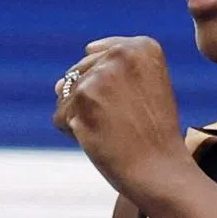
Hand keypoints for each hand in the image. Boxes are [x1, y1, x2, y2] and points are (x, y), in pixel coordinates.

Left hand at [53, 36, 194, 204]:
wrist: (159, 171)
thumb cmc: (153, 136)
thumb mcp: (144, 90)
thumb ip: (105, 74)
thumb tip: (56, 85)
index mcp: (142, 46)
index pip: (98, 55)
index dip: (111, 88)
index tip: (135, 105)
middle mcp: (121, 53)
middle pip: (81, 74)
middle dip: (94, 101)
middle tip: (125, 122)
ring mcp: (100, 75)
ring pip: (67, 95)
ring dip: (83, 117)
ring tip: (113, 131)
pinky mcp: (82, 98)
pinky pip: (60, 115)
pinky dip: (74, 133)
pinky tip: (100, 140)